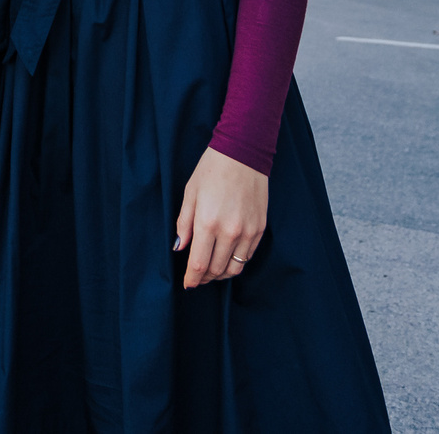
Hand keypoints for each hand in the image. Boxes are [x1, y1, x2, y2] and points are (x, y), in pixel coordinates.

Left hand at [174, 145, 268, 288]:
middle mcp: (229, 231)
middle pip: (216, 269)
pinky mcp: (260, 229)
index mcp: (207, 223)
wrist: (243, 154)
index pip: (198, 264)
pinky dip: (237, 262)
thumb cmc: (212, 170)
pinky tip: (228, 256)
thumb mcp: (190, 193)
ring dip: (221, 273)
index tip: (188, 284)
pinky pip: (248, 256)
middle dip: (205, 277)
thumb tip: (179, 247)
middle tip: (197, 276)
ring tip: (212, 269)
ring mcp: (247, 231)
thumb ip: (184, 224)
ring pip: (235, 268)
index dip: (192, 279)